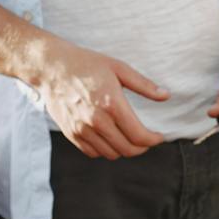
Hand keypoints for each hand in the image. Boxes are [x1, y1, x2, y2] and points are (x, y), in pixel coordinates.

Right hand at [36, 41, 168, 159]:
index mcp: (112, 104)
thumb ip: (144, 85)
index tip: (158, 137)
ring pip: (111, 154)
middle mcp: (96, 120)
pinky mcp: (71, 134)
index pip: (139, 135)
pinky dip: (106, 150)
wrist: (52, 68)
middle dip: (142, 148)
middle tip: (147, 139)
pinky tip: (111, 138)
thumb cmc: (87, 64)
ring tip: (129, 138)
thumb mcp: (119, 68)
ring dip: (124, 150)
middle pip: (127, 149)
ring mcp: (82, 129)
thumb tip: (166, 96)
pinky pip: (93, 153)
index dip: (153, 140)